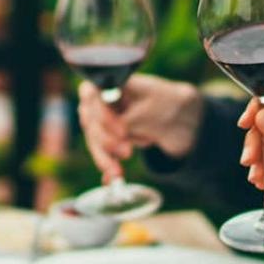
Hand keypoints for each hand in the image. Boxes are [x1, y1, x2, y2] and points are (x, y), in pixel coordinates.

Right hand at [77, 75, 204, 182]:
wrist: (173, 114)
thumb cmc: (163, 101)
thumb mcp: (152, 105)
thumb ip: (132, 115)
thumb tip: (121, 126)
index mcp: (111, 82)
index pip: (91, 94)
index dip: (103, 115)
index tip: (123, 131)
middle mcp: (99, 100)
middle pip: (90, 121)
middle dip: (106, 141)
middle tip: (127, 153)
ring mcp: (100, 120)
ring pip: (93, 140)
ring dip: (104, 159)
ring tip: (117, 174)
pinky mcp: (105, 137)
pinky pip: (101, 152)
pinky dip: (107, 166)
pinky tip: (110, 180)